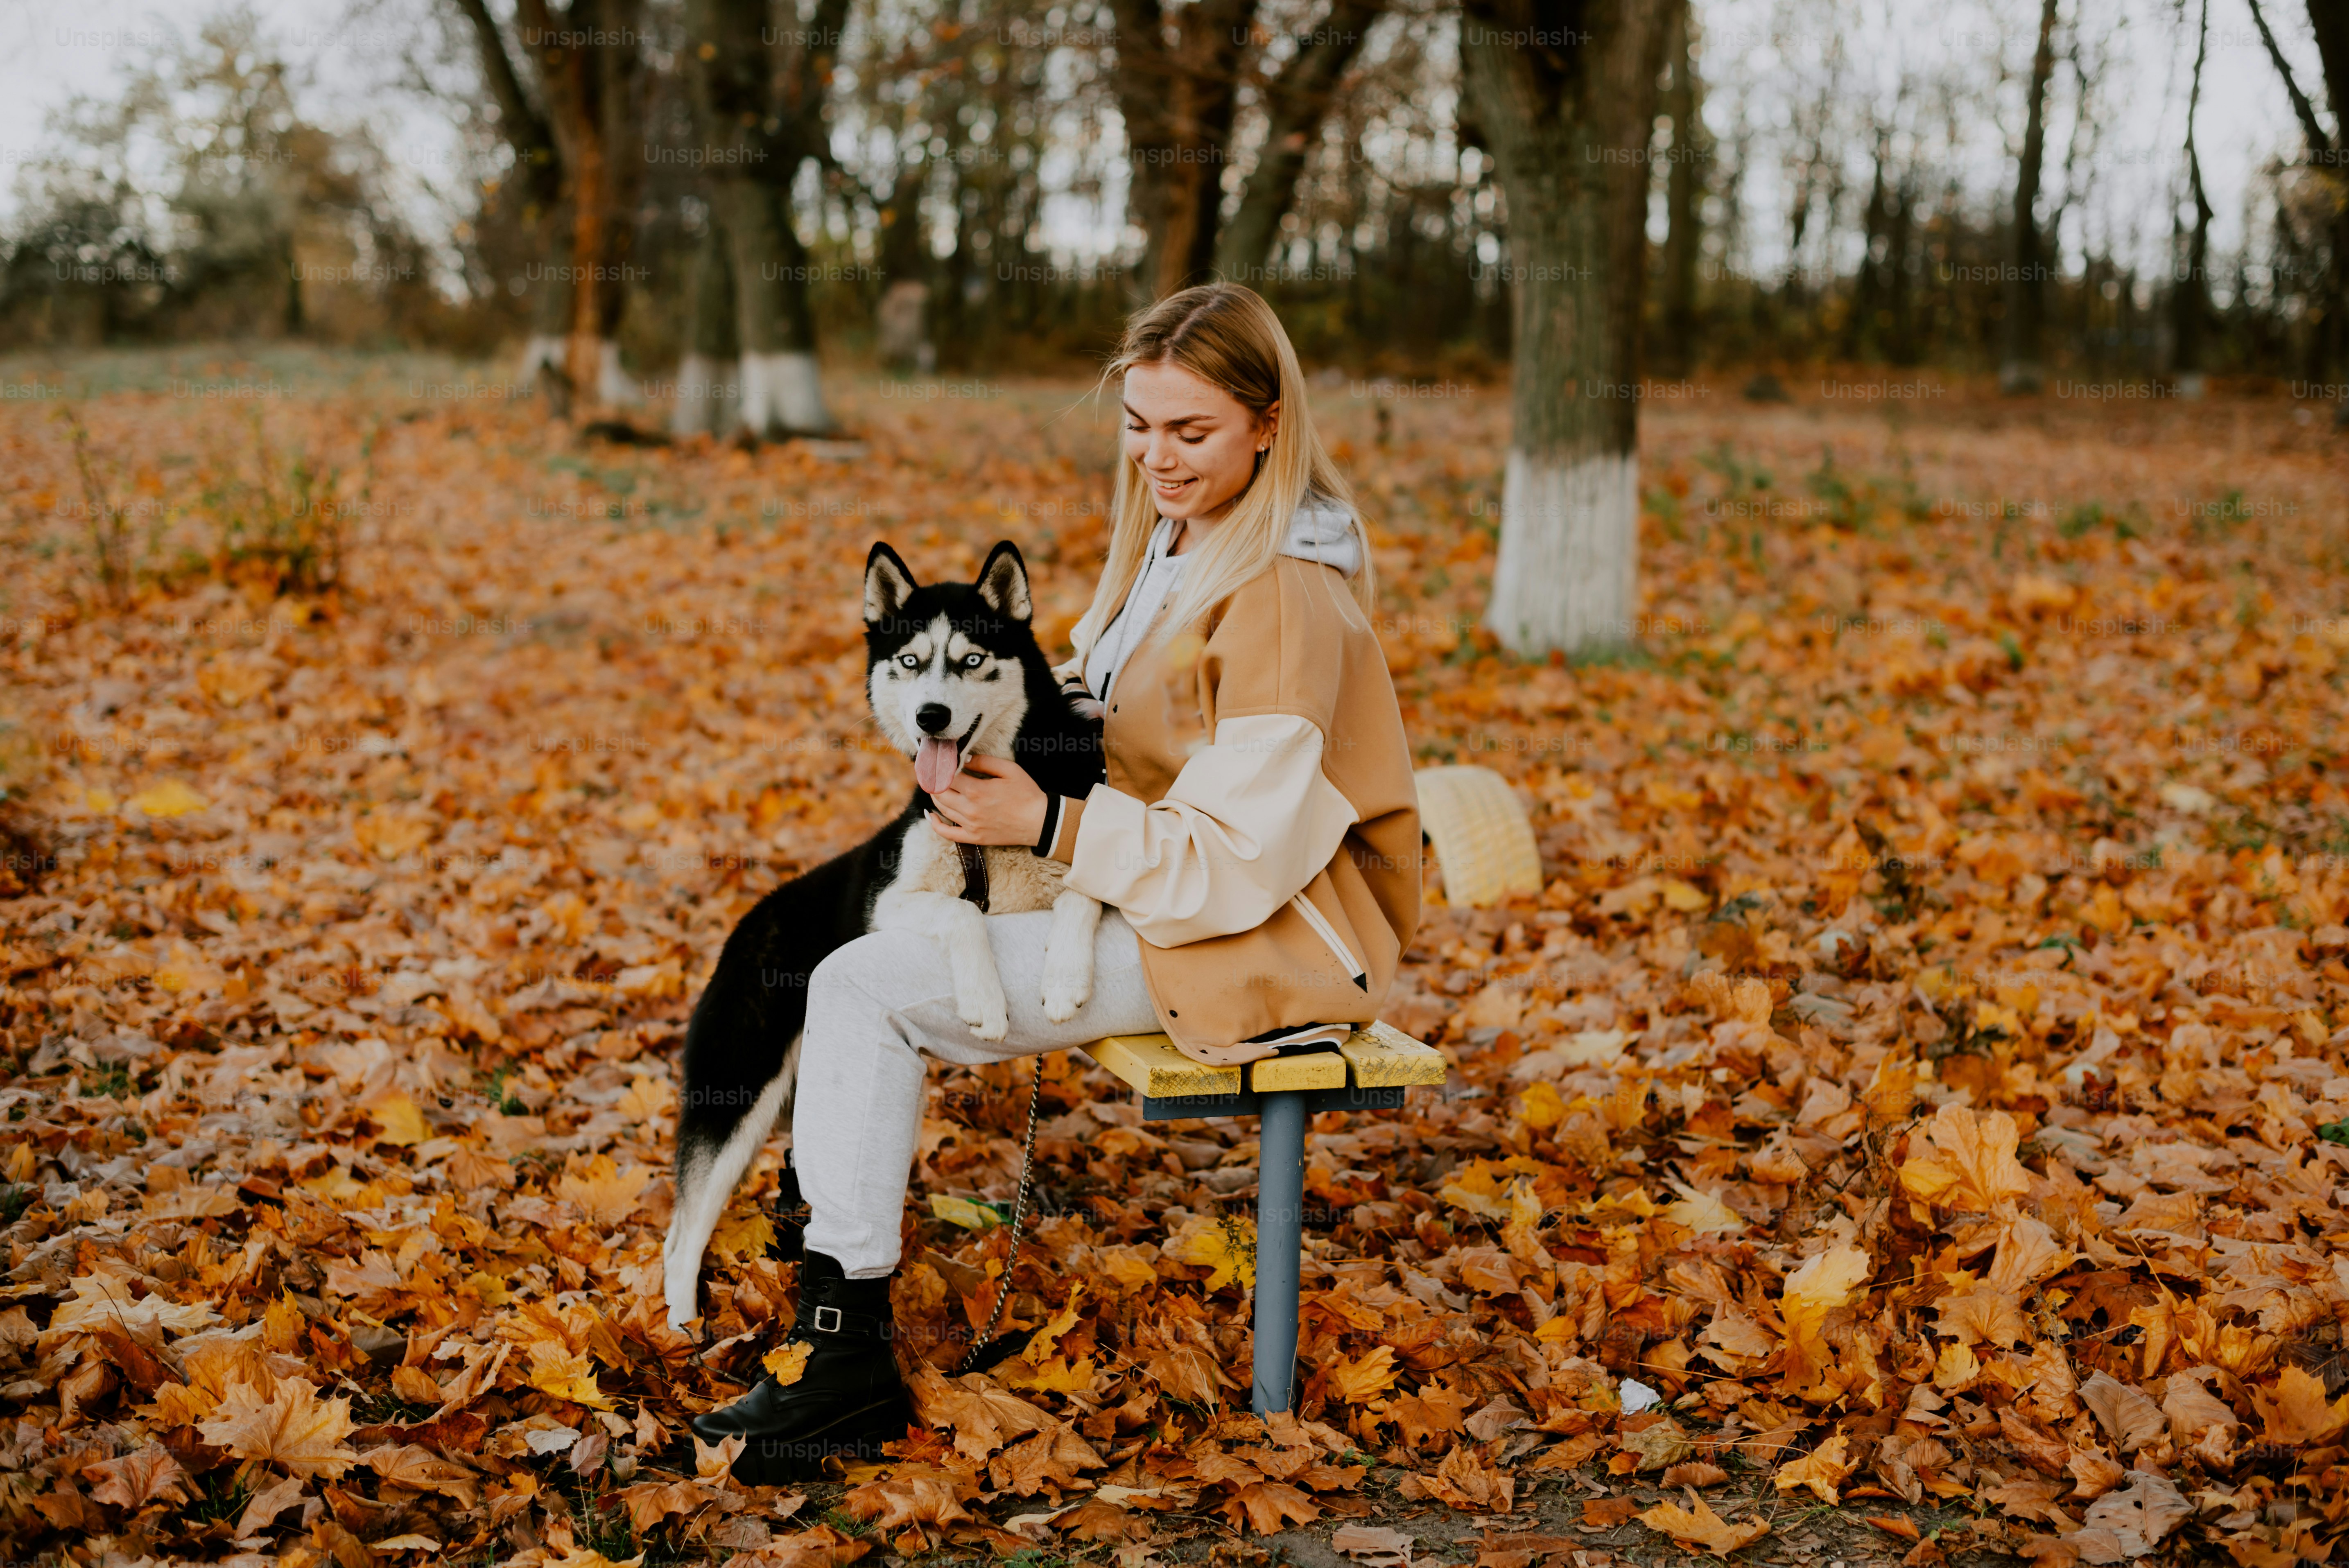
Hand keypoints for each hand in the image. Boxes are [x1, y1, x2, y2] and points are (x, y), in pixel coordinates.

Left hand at [929, 753, 1048, 847]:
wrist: (1040, 822)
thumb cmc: (1027, 794)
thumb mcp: (1009, 770)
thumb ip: (985, 762)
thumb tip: (964, 759)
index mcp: (977, 790)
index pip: (948, 776)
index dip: (942, 767)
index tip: (942, 762)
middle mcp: (970, 809)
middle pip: (940, 793)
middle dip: (934, 781)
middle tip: (934, 773)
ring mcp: (970, 825)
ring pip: (942, 809)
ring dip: (936, 797)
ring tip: (936, 787)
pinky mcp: (974, 837)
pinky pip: (947, 834)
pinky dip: (936, 824)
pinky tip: (931, 815)